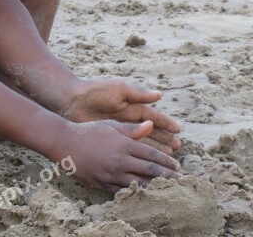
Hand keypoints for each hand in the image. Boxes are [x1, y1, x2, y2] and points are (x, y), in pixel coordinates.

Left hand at [60, 80, 181, 153]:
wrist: (73, 102)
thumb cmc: (96, 92)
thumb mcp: (119, 90)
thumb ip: (138, 94)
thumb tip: (159, 95)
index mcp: (132, 106)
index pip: (153, 116)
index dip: (166, 123)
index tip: (178, 130)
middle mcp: (129, 120)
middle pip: (151, 131)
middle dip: (164, 138)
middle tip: (178, 147)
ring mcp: (121, 131)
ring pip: (143, 142)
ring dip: (156, 149)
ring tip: (168, 155)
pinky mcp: (112, 140)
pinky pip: (129, 149)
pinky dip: (139, 155)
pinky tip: (148, 162)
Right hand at [60, 120, 180, 191]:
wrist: (65, 143)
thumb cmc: (89, 131)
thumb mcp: (111, 126)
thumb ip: (132, 129)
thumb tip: (151, 126)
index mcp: (124, 144)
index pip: (151, 154)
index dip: (166, 161)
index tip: (177, 165)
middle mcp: (120, 160)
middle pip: (149, 170)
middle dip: (166, 176)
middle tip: (180, 180)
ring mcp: (111, 173)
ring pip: (139, 183)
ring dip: (155, 187)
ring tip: (168, 189)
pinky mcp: (103, 183)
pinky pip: (124, 190)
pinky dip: (137, 193)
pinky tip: (146, 194)